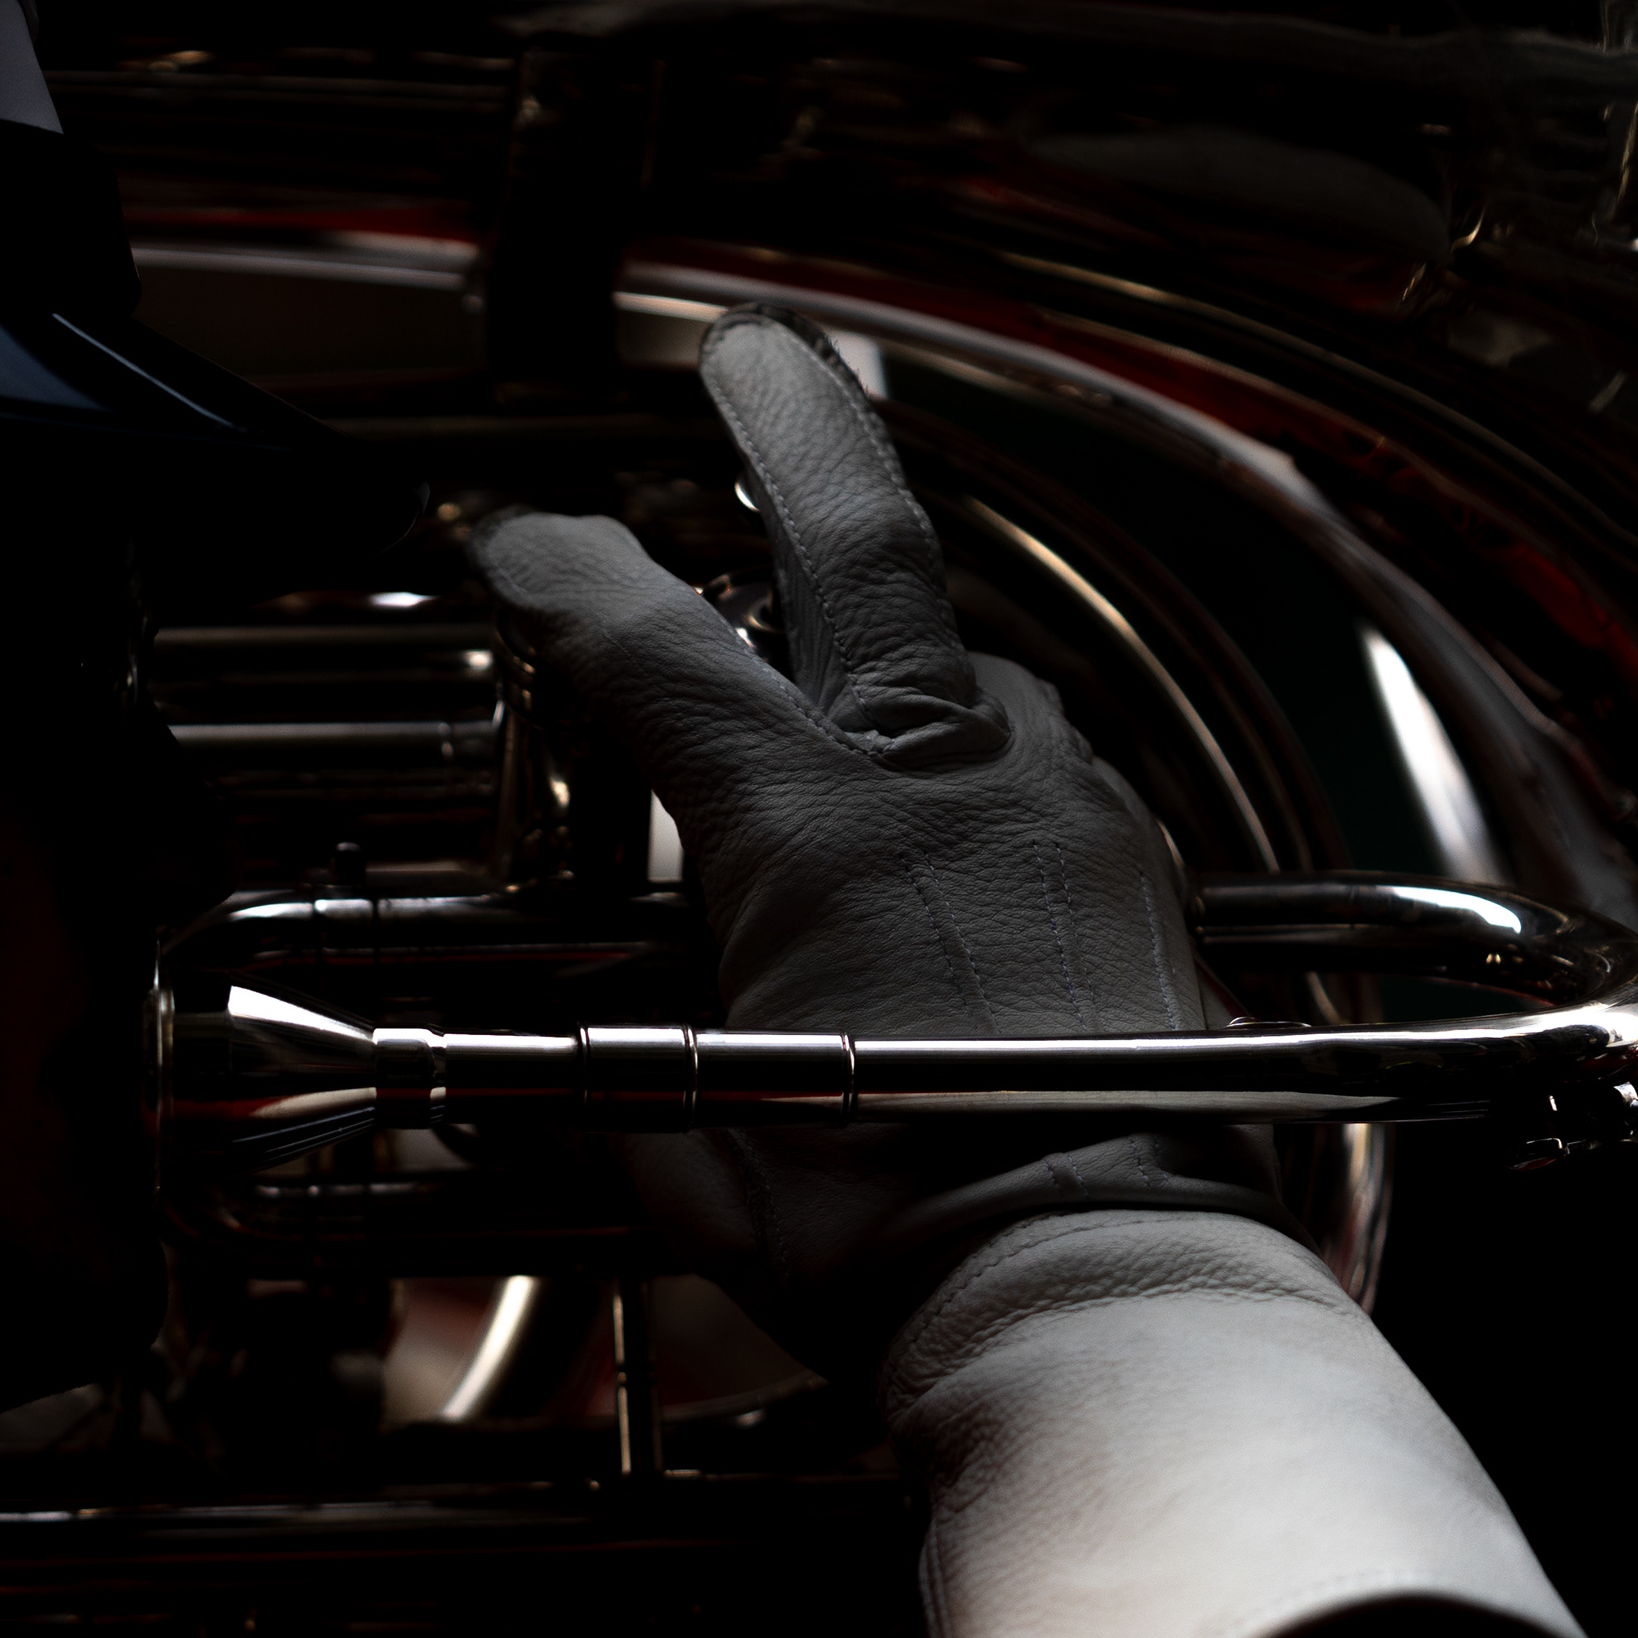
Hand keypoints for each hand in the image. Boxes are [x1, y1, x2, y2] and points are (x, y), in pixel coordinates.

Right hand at [471, 306, 1288, 1371]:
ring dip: (898, 653)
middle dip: (794, 428)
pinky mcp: (1134, 871)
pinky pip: (1045, 766)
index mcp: (812, 829)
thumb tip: (502, 1082)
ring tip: (840, 682)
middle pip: (866, 544)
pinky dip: (981, 765)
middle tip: (752, 356)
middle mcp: (950, 781)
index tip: (517, 543)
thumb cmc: (895, 1238)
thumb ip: (587, 1088)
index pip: (652, 650)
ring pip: (974, 668)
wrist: (1100, 1280)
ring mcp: (1063, 811)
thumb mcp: (685, 1158)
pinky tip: (950, 824)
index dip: (565, 576)